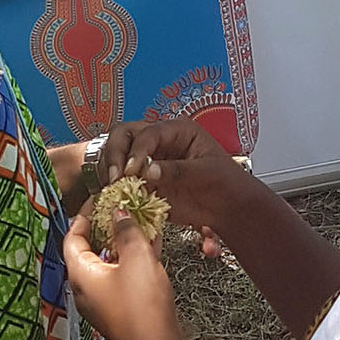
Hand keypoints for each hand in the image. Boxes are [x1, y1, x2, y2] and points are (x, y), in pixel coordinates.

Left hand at [64, 206, 194, 339]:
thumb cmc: (141, 305)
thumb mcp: (136, 256)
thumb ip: (127, 229)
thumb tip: (119, 213)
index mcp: (80, 274)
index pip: (72, 237)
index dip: (84, 214)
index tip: (97, 198)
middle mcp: (86, 287)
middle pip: (90, 248)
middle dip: (106, 225)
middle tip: (120, 206)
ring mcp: (103, 298)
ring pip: (109, 260)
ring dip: (123, 240)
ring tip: (139, 220)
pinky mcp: (120, 305)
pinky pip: (122, 273)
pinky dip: (132, 257)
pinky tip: (151, 242)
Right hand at [98, 118, 245, 256]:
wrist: (229, 208)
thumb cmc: (225, 183)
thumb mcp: (205, 173)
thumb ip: (177, 171)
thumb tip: (148, 171)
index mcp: (178, 130)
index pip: (149, 133)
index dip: (137, 150)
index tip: (133, 169)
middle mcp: (160, 142)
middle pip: (124, 135)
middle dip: (116, 153)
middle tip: (116, 176)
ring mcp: (149, 161)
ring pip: (118, 155)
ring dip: (111, 169)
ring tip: (114, 187)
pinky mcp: (144, 182)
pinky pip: (122, 180)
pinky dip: (114, 187)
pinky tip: (115, 197)